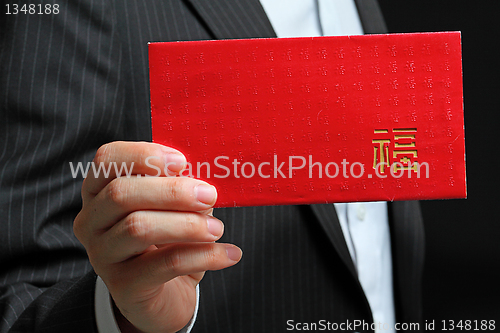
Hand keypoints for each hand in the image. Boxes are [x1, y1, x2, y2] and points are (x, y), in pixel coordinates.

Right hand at [73, 141, 241, 332]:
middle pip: (121, 193)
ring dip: (187, 224)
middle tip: (210, 195)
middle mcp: (92, 221)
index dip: (143, 155)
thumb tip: (205, 181)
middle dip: (171, 191)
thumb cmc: (167, 241)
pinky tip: (229, 254)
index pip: (107, 160)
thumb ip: (181, 188)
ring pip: (139, 228)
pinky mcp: (123, 286)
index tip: (182, 161)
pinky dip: (204, 256)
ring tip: (218, 229)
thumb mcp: (173, 209)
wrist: (163, 296)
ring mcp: (102, 255)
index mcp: (100, 191)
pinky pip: (166, 264)